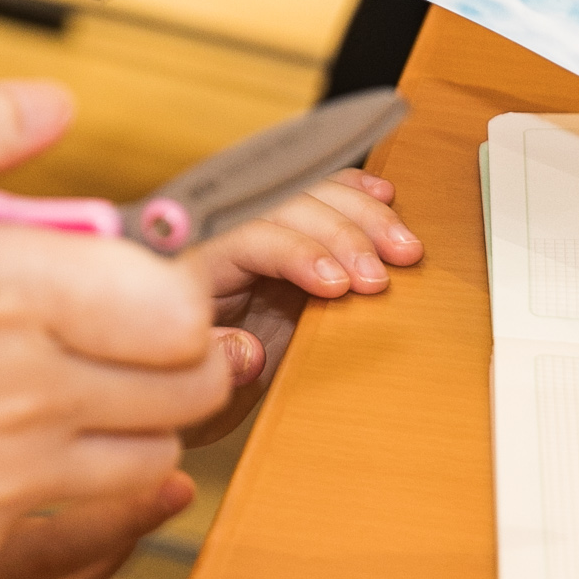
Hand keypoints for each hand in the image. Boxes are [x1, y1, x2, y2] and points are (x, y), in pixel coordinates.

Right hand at [0, 82, 232, 574]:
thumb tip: (55, 104)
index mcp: (1, 293)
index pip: (179, 307)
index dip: (167, 285)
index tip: (116, 272)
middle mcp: (29, 396)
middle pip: (192, 384)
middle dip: (177, 349)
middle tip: (114, 324)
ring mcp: (12, 483)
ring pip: (156, 453)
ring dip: (141, 416)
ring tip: (71, 381)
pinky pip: (85, 515)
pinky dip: (82, 481)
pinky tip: (14, 444)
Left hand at [172, 172, 420, 446]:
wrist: (174, 378)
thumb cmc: (180, 380)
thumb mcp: (187, 384)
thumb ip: (213, 362)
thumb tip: (250, 350)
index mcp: (192, 261)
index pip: (250, 236)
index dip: (298, 254)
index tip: (338, 286)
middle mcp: (221, 232)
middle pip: (288, 205)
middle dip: (342, 234)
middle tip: (381, 276)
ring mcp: (253, 227)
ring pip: (310, 194)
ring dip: (363, 216)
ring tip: (404, 248)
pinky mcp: (280, 232)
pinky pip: (317, 196)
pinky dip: (353, 193)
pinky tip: (385, 197)